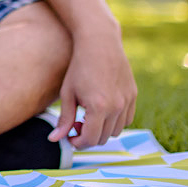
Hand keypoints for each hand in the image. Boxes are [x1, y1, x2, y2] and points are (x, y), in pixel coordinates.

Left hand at [50, 27, 136, 147]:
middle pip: (103, 138)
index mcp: (98, 107)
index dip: (77, 142)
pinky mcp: (134, 96)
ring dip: (102, 130)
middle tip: (75, 124)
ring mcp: (127, 102)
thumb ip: (64, 119)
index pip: (90, 138)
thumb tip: (54, 140)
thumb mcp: (67, 93)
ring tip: (88, 116)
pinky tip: (102, 109)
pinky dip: (114, 121)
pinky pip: (126, 120)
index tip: (69, 136)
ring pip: (116, 131)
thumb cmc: (79, 68)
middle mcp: (116, 107)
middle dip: (88, 137)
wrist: (99, 44)